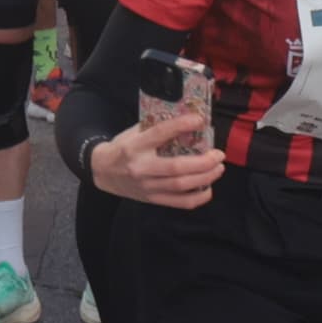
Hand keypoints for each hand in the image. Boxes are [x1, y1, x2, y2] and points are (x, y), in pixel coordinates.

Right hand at [90, 92, 219, 209]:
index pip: (160, 134)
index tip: (199, 119)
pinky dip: (198, 197)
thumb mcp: (134, 133)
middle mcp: (141, 168)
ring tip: (218, 168)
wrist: (103, 172)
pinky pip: (180, 203)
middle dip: (203, 162)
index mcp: (135, 146)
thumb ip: (156, 127)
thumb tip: (187, 120)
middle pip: (177, 167)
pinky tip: (208, 187)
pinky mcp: (152, 199)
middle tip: (218, 154)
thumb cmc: (123, 148)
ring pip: (181, 186)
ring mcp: (147, 186)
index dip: (181, 125)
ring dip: (205, 177)